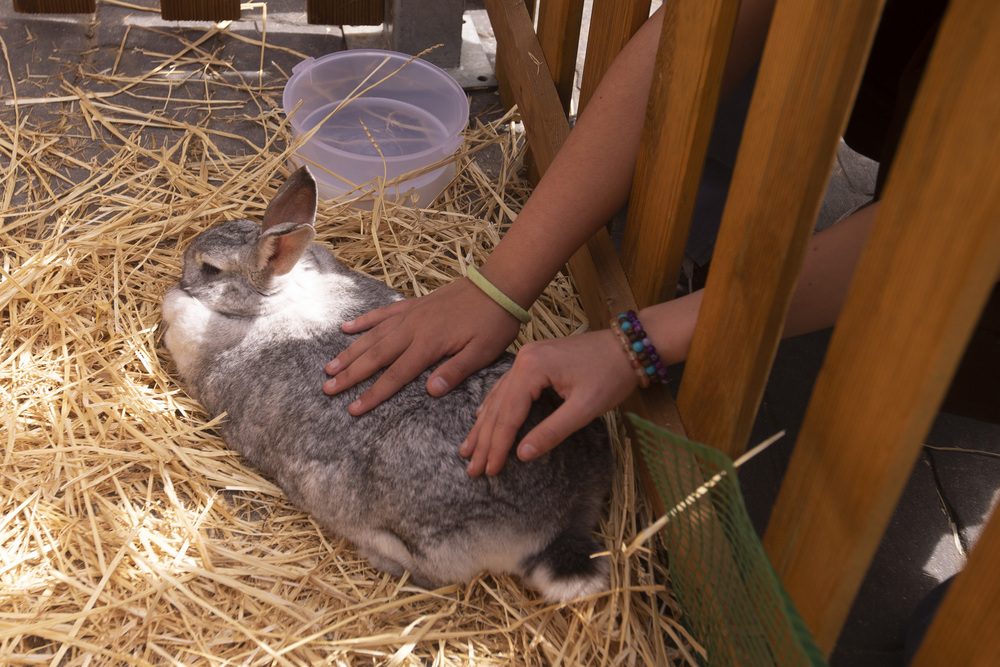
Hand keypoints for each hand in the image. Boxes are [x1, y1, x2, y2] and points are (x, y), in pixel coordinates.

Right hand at [323, 278, 521, 414]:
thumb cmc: (493, 324)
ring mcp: (411, 314)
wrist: (498, 287)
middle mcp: (413, 329)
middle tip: (327, 389)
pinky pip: (383, 313)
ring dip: (350, 351)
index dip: (373, 394)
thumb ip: (455, 372)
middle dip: (350, 375)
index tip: (353, 408)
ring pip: (373, 335)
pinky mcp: (413, 304)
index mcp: (429, 345)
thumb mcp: (482, 353)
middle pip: (375, 356)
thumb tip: (430, 392)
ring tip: (330, 367)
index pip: (395, 375)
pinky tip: (346, 328)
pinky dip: (364, 321)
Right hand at [460, 329, 638, 475]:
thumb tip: (522, 455)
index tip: (489, 471)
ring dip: (484, 426)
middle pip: (498, 407)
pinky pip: (506, 387)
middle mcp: (523, 360)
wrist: (628, 346)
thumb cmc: (611, 375)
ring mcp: (527, 358)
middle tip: (471, 469)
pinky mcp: (534, 360)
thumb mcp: (584, 408)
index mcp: (532, 368)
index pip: (509, 415)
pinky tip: (482, 418)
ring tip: (467, 450)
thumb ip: (552, 432)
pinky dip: (494, 407)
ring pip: (499, 398)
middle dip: (485, 440)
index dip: (498, 446)